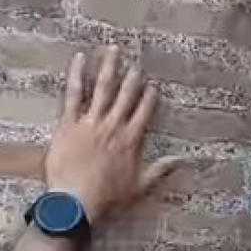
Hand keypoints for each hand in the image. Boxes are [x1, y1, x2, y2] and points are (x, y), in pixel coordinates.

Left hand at [44, 48, 178, 223]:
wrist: (76, 200)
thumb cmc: (107, 197)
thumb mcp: (139, 186)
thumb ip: (159, 170)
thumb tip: (181, 160)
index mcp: (130, 139)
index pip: (144, 112)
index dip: (149, 98)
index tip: (153, 87)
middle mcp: (113, 125)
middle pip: (126, 95)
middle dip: (132, 77)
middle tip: (136, 63)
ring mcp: (91, 121)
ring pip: (102, 88)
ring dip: (109, 67)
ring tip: (112, 50)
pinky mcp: (69, 122)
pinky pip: (73, 94)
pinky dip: (76, 75)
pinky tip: (79, 58)